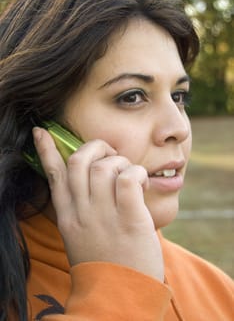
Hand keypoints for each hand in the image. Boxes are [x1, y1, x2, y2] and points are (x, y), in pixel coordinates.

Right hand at [33, 127, 163, 281]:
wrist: (118, 299)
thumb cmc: (105, 264)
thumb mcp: (82, 236)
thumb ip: (83, 209)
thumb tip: (98, 180)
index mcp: (68, 216)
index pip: (53, 175)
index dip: (46, 150)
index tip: (41, 132)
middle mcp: (82, 212)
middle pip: (78, 161)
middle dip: (94, 147)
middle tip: (110, 153)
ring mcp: (104, 215)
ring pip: (104, 166)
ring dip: (120, 162)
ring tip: (130, 174)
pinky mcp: (129, 219)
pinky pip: (128, 179)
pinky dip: (136, 173)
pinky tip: (142, 183)